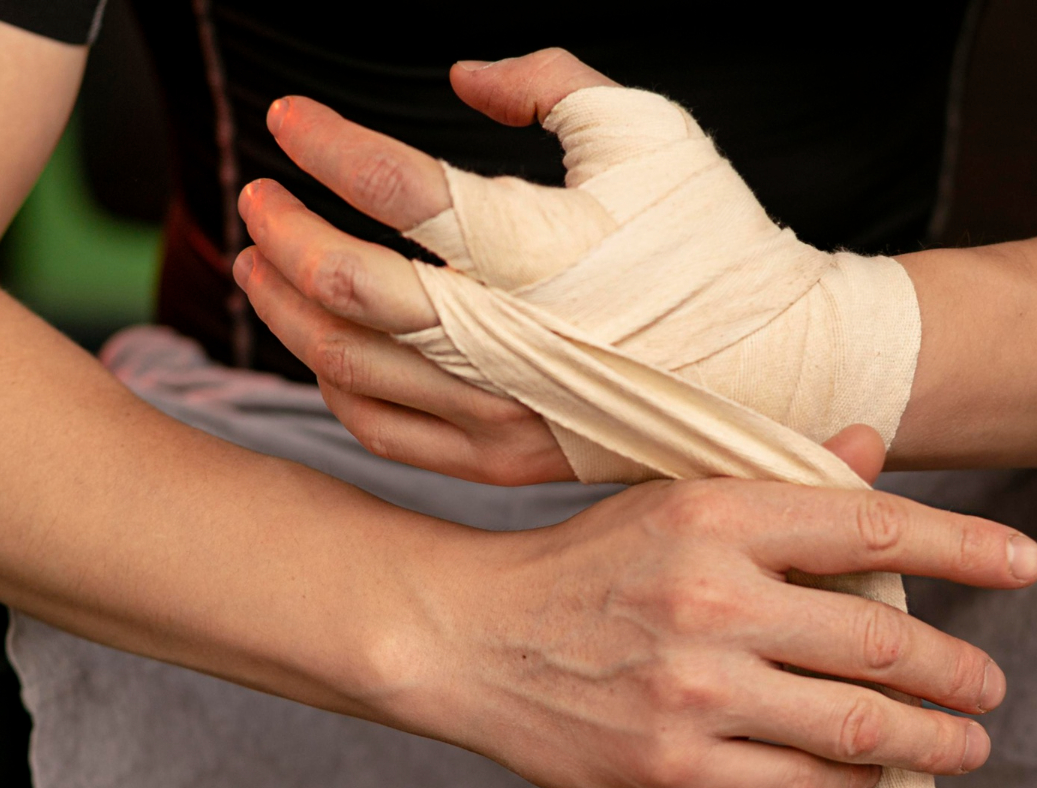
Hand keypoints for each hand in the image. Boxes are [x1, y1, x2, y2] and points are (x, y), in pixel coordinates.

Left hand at [233, 49, 869, 484]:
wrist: (779, 365)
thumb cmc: (716, 238)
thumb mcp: (650, 129)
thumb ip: (547, 81)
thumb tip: (458, 80)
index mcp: (545, 249)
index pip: (401, 189)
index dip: (329, 145)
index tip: (291, 118)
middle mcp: (514, 341)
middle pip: (350, 290)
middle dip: (284, 235)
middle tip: (258, 198)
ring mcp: (506, 412)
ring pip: (351, 367)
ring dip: (289, 309)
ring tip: (264, 266)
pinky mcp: (507, 459)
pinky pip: (384, 430)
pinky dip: (339, 383)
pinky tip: (328, 345)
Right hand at [378, 436, 1036, 787]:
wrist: (470, 635)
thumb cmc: (580, 565)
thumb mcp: (673, 498)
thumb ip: (780, 481)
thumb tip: (869, 451)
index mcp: (716, 515)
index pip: (872, 527)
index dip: (964, 546)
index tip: (1024, 563)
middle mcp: (711, 598)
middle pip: (881, 639)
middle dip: (957, 668)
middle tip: (988, 682)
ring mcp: (692, 689)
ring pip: (855, 724)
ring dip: (930, 737)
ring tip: (963, 739)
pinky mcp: (671, 766)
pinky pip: (798, 783)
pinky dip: (851, 780)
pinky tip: (872, 772)